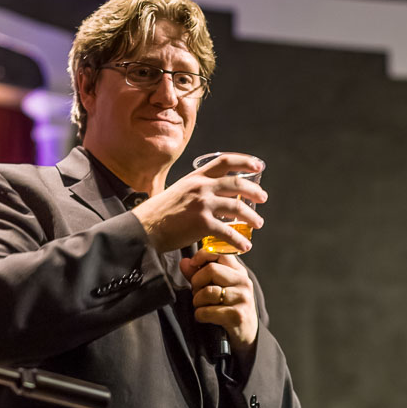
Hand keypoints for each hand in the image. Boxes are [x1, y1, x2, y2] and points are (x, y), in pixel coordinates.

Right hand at [132, 153, 265, 253]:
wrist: (143, 228)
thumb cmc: (158, 213)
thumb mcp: (177, 191)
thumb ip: (194, 190)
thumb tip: (209, 195)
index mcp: (196, 177)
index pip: (225, 161)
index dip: (245, 161)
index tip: (258, 165)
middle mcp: (201, 187)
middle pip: (237, 184)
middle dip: (255, 191)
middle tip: (263, 198)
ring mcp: (202, 204)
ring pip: (237, 207)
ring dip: (252, 217)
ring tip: (258, 223)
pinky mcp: (201, 224)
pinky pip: (228, 232)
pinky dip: (239, 240)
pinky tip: (245, 246)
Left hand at [179, 248, 258, 354]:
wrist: (246, 333)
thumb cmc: (228, 307)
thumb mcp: (216, 288)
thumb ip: (199, 274)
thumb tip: (184, 262)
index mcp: (239, 272)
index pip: (220, 253)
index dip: (202, 255)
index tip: (192, 264)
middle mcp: (243, 282)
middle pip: (211, 269)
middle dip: (196, 282)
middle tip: (196, 292)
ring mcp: (242, 298)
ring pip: (208, 292)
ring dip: (197, 301)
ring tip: (200, 306)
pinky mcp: (237, 315)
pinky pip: (207, 311)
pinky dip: (199, 315)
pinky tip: (203, 317)